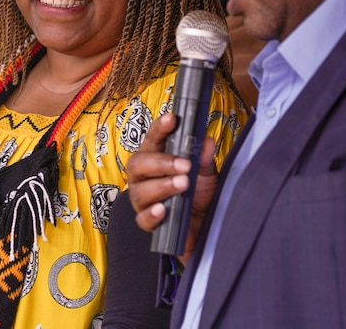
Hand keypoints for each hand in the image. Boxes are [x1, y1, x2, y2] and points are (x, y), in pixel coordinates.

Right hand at [126, 113, 219, 262]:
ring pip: (141, 191)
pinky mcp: (147, 222)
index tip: (171, 119)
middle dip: (161, 163)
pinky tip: (163, 209)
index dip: (159, 128)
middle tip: (184, 165)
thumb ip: (204, 159)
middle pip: (139, 164)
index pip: (152, 139)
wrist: (203, 226)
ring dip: (163, 186)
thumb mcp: (206, 174)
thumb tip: (206, 141)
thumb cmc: (199, 195)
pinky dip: (152, 213)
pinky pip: (143, 218)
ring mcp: (143, 200)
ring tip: (183, 184)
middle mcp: (144, 178)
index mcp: (156, 159)